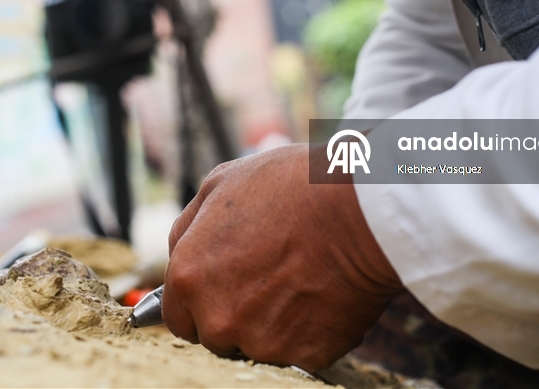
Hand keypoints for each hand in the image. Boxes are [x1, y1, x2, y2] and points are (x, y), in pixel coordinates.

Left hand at [162, 143, 402, 371]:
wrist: (360, 211)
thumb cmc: (293, 187)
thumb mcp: (221, 183)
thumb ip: (189, 227)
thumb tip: (180, 251)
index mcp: (189, 278)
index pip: (178, 318)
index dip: (200, 301)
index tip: (224, 288)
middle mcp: (218, 318)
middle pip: (216, 337)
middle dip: (235, 314)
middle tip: (268, 278)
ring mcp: (262, 342)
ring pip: (257, 346)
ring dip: (272, 324)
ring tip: (300, 279)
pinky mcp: (304, 356)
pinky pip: (300, 352)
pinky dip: (310, 330)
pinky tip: (322, 293)